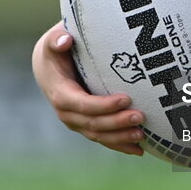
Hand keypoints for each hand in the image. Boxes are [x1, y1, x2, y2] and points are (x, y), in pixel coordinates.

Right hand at [32, 22, 144, 155]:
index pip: (83, 105)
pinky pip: (104, 139)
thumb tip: (65, 40)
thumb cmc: (56, 51)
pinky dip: (120, 145)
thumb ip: (56, 39)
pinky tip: (139, 149)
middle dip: (117, 122)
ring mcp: (77, 123)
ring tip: (142, 135)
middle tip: (140, 116)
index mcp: (61, 94)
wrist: (48, 68)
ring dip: (121, 137)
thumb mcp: (53, 42)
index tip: (126, 98)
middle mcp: (67, 113)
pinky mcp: (87, 126)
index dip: (104, 105)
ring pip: (99, 135)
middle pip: (94, 123)